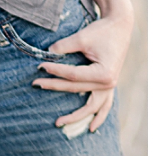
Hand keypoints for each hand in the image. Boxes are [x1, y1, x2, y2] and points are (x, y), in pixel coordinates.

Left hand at [33, 12, 131, 132]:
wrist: (119, 28)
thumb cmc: (101, 32)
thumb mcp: (82, 37)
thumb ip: (63, 47)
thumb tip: (46, 54)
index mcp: (103, 73)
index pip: (73, 75)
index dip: (55, 71)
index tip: (39, 66)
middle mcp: (108, 83)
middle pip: (76, 89)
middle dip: (54, 86)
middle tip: (35, 84)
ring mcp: (110, 87)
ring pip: (91, 106)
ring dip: (76, 115)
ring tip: (58, 122)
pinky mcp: (108, 85)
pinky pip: (104, 105)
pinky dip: (98, 117)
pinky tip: (90, 128)